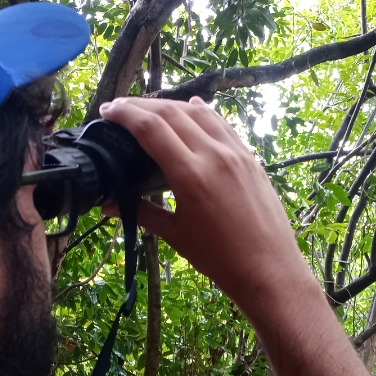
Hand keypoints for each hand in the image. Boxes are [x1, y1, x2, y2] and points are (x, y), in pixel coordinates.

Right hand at [99, 97, 317, 318]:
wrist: (269, 270)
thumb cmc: (220, 258)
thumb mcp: (176, 235)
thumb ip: (142, 213)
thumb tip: (109, 206)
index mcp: (191, 175)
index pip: (151, 128)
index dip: (124, 114)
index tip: (106, 111)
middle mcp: (215, 156)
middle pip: (172, 113)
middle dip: (141, 106)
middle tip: (120, 108)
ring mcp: (236, 154)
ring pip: (200, 113)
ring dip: (171, 105)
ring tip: (151, 108)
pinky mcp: (251, 159)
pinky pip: (223, 126)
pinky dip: (203, 113)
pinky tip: (193, 107)